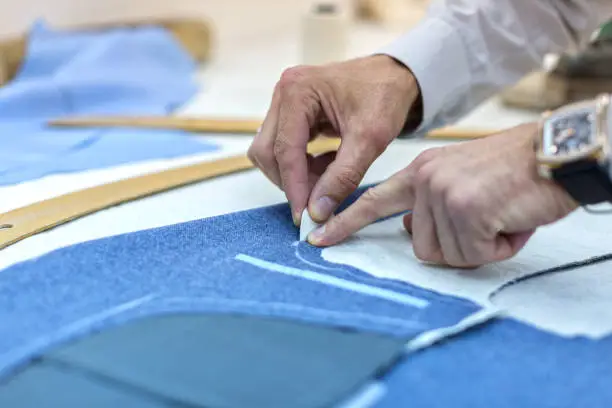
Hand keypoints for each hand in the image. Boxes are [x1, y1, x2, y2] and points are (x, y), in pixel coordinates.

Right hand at [247, 55, 419, 224]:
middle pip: (268, 151)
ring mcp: (283, 101)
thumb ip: (342, 177)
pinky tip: (327, 166)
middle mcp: (284, 92)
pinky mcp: (290, 111)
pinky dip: (301, 164)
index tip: (304, 216)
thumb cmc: (385, 97)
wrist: (395, 77)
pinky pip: (283, 146)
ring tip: (326, 181)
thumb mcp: (369, 140)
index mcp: (298, 91)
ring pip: (272, 152)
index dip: (294, 187)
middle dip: (291, 181)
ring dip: (295, 174)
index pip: (285, 150)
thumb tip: (317, 211)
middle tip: (317, 202)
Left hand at [307, 123, 578, 266]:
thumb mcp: (459, 181)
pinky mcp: (466, 207)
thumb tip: (406, 230)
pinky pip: (475, 254)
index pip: (372, 200)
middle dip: (457, 246)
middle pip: (421, 247)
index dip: (344, 222)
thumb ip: (427, 206)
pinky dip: (498, 247)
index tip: (318, 237)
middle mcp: (425, 180)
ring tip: (500, 217)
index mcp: (419, 172)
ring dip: (480, 246)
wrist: (552, 154)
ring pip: (448, 254)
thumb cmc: (511, 173)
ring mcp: (442, 193)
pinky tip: (510, 221)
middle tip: (486, 221)